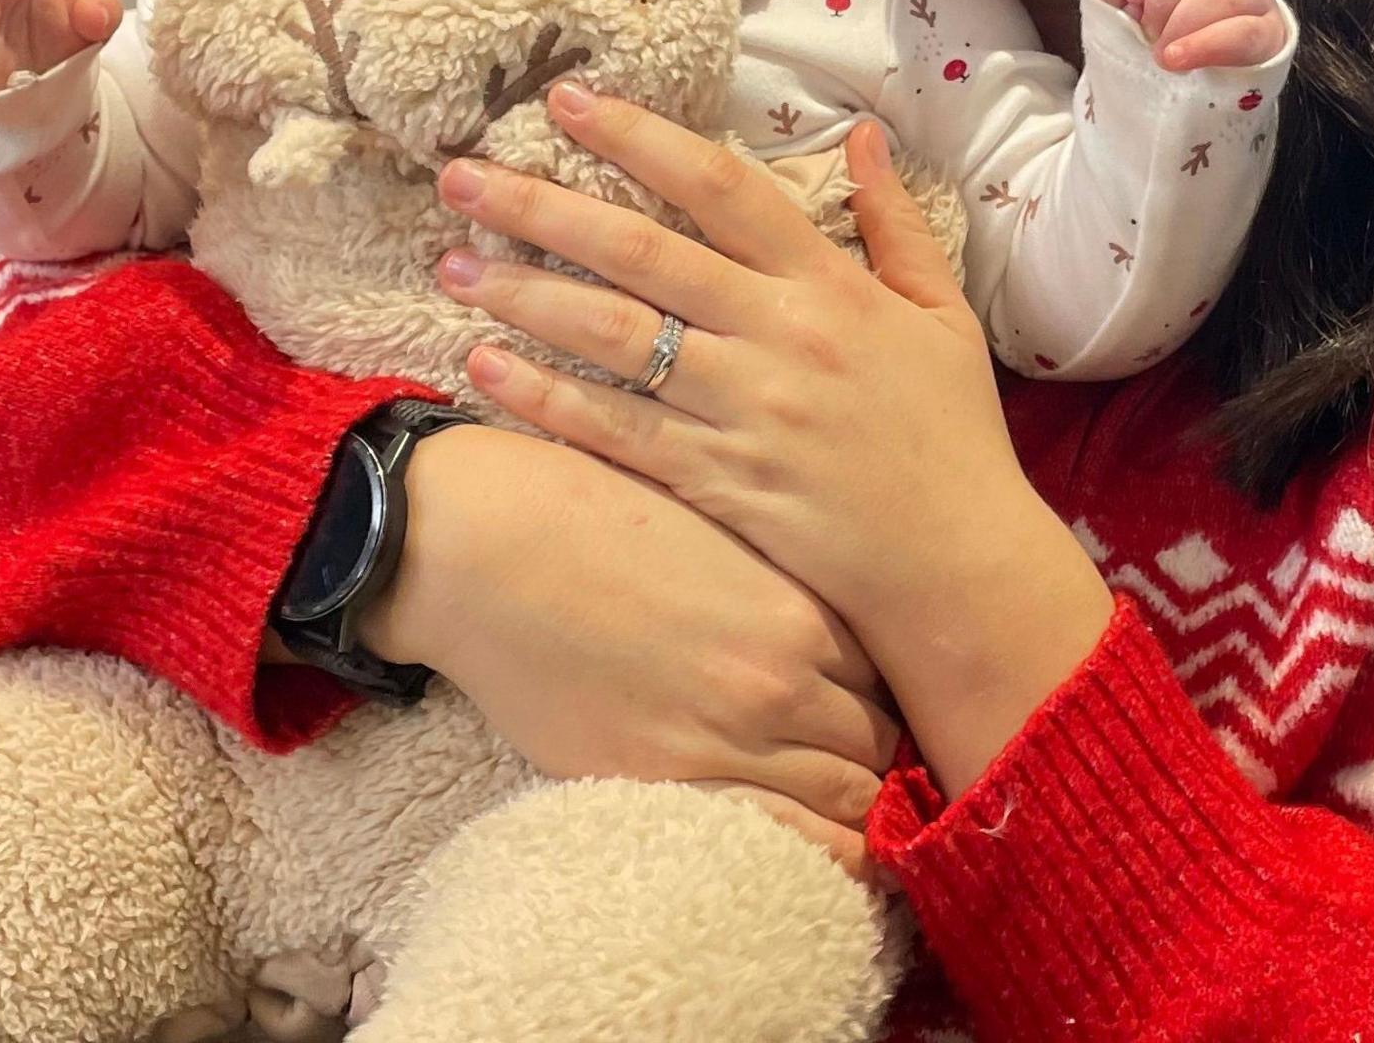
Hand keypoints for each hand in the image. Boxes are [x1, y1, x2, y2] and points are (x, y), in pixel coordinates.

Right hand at [360, 421, 897, 881]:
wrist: (483, 548)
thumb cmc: (587, 517)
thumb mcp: (712, 529)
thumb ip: (778, 585)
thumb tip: (824, 633)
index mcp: (798, 608)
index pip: (890, 676)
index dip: (883, 696)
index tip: (869, 710)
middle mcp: (780, 680)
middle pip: (877, 744)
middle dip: (878, 759)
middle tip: (860, 770)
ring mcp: (727, 740)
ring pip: (849, 803)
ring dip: (855, 812)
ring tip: (849, 824)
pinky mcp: (668, 784)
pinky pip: (786, 842)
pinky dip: (818, 857)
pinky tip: (817, 858)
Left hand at [433, 92, 1114, 793]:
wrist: (958, 566)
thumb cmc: (952, 436)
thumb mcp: (943, 314)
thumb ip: (894, 222)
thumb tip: (861, 134)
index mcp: (828, 285)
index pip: (721, 187)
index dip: (642, 138)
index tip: (569, 100)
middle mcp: (777, 336)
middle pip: (642, 252)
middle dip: (543, 207)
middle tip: (461, 174)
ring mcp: (740, 411)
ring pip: (613, 337)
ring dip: (524, 295)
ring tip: (451, 263)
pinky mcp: (714, 482)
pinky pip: (614, 430)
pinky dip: (546, 397)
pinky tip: (484, 365)